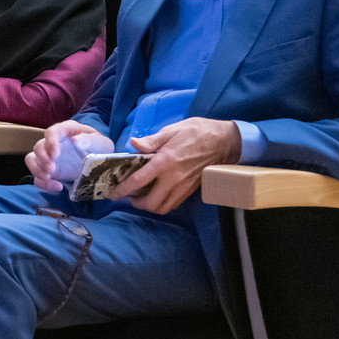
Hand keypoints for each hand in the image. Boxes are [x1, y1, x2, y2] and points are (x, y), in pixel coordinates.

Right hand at [26, 120, 114, 191]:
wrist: (101, 163)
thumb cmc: (101, 149)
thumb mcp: (102, 144)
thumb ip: (90, 140)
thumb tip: (75, 140)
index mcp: (67, 131)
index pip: (52, 132)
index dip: (50, 142)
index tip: (55, 155)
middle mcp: (55, 143)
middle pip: (39, 147)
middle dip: (43, 159)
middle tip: (52, 170)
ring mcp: (50, 158)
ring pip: (32, 160)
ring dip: (37, 170)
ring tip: (49, 177)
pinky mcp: (50, 171)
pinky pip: (38, 177)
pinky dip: (44, 183)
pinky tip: (58, 187)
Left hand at [107, 117, 241, 214]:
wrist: (225, 142)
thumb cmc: (197, 132)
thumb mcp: (172, 130)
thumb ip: (151, 140)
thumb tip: (133, 143)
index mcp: (164, 162)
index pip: (138, 181)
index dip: (123, 190)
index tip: (113, 194)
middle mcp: (173, 179)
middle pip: (151, 203)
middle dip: (136, 204)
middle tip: (129, 196)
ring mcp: (183, 187)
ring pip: (163, 208)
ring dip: (149, 206)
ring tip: (142, 197)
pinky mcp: (191, 190)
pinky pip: (173, 204)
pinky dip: (163, 204)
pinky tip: (158, 194)